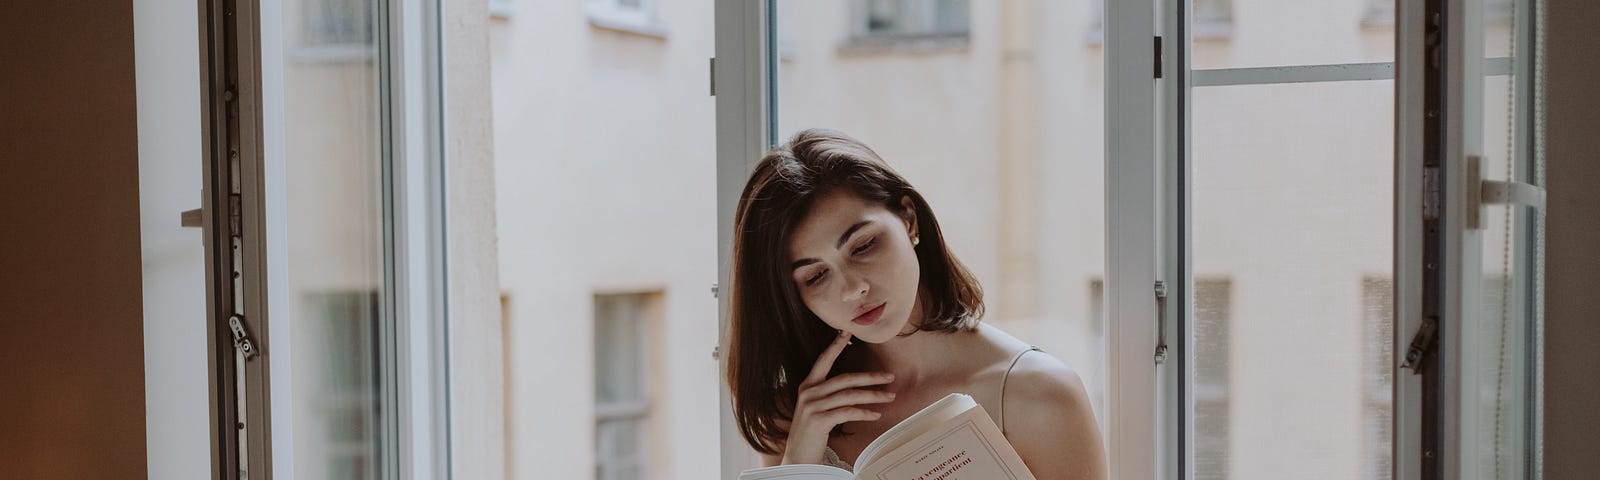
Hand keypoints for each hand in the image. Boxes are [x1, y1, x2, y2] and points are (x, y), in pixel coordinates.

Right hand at [781, 330, 896, 464]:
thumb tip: (855, 388)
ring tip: (889, 397)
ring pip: (850, 395)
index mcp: (807, 386)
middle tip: (889, 377)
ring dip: (873, 396)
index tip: (846, 331)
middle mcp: (808, 392)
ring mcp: (813, 406)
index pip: (823, 360)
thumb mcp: (816, 409)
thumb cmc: (811, 433)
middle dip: (870, 377)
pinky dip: (864, 413)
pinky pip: (848, 412)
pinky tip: (876, 415)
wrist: (798, 457)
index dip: (835, 346)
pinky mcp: (819, 420)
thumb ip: (828, 396)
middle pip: (845, 379)